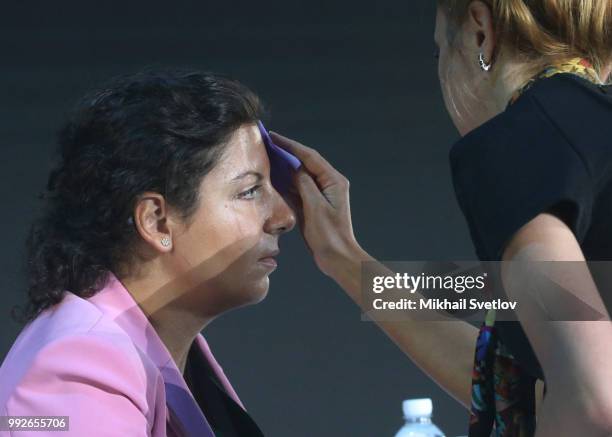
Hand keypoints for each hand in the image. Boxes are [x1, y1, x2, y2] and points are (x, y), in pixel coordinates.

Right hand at [269, 131, 365, 276]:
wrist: (337, 258)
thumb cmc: (329, 234)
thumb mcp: (315, 206)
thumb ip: (304, 184)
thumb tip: (293, 168)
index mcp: (333, 181)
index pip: (309, 156)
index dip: (290, 146)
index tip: (273, 137)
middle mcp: (327, 184)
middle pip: (304, 163)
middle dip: (285, 154)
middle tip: (266, 144)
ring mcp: (319, 195)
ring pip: (299, 176)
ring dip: (283, 168)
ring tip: (265, 158)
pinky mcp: (312, 206)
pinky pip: (297, 190)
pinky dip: (285, 184)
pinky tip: (272, 179)